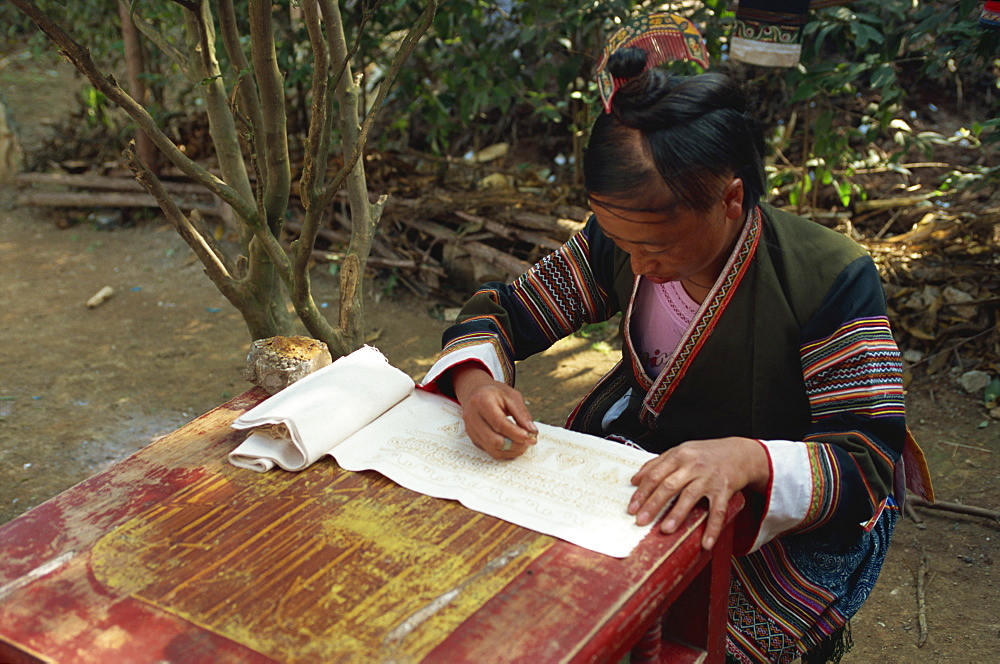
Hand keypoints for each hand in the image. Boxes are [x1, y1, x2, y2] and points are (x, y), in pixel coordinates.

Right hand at [451, 364, 536, 459]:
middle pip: (494, 440)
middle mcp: (472, 417)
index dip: (516, 434)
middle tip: (529, 441)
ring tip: (524, 444)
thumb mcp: (512, 396)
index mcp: (482, 401)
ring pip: (492, 449)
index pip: (499, 423)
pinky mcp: (473, 438)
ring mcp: (471, 430)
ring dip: (511, 451)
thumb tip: (532, 431)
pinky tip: (514, 445)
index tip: (531, 437)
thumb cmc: (494, 393)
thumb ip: (522, 414)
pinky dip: (505, 452)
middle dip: (515, 445)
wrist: (476, 392)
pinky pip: (490, 451)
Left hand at [628, 436, 768, 549]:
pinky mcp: (725, 489)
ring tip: (665, 530)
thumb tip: (634, 479)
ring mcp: (709, 477)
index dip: (642, 492)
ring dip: (677, 514)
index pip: (655, 475)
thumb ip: (657, 463)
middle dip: (653, 505)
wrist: (740, 453)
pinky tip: (706, 543)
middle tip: (641, 521)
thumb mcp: (681, 451)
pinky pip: (717, 511)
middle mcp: (693, 465)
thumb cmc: (706, 454)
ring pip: (690, 496)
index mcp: (679, 455)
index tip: (632, 508)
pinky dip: (712, 528)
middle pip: (669, 486)